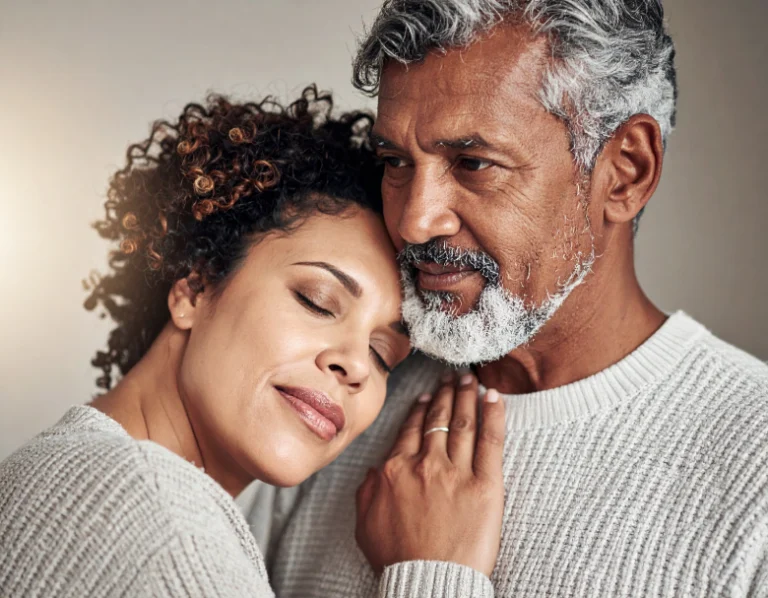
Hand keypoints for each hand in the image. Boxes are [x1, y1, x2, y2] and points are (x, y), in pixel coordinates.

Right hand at [355, 373, 505, 576]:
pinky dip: (493, 415)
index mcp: (395, 470)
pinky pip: (490, 441)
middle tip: (452, 376)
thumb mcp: (366, 524)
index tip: (428, 396)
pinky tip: (494, 397)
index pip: (410, 430)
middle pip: (437, 420)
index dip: (421, 409)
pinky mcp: (485, 485)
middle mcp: (425, 464)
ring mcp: (455, 473)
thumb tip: (375, 470)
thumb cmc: (397, 559)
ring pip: (462, 423)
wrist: (428, 583)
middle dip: (445, 393)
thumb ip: (367, 490)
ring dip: (466, 396)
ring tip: (470, 379)